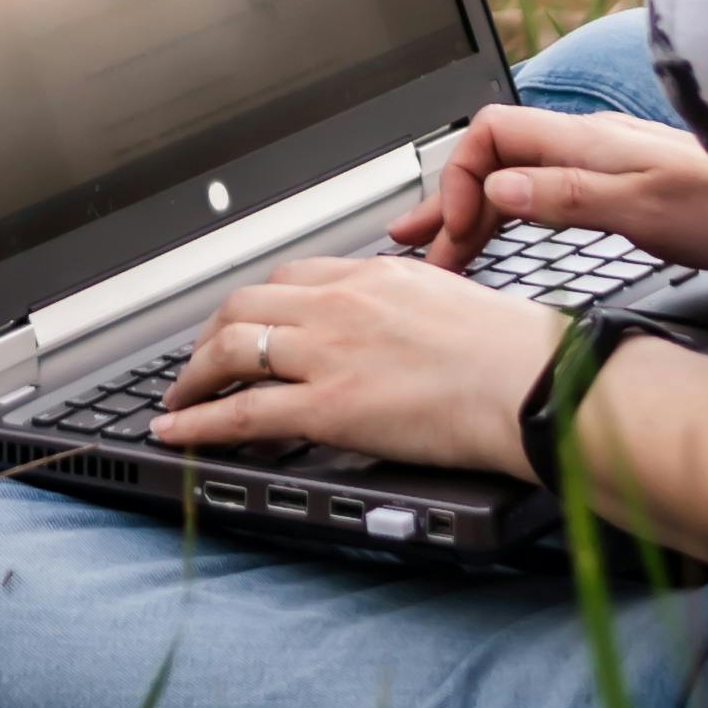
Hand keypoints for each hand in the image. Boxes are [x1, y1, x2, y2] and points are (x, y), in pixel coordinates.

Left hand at [149, 244, 558, 481]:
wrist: (531, 381)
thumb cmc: (514, 352)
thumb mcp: (452, 300)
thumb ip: (409, 308)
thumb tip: (401, 330)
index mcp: (375, 275)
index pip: (292, 278)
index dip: (257, 305)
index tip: (245, 323)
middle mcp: (341, 304)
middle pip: (245, 305)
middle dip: (211, 336)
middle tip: (199, 362)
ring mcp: (328, 352)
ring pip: (231, 350)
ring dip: (193, 377)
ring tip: (178, 401)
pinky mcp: (327, 406)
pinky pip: (241, 411)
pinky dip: (198, 422)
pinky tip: (176, 432)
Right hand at [392, 97, 707, 279]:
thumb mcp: (646, 208)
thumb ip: (569, 195)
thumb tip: (498, 186)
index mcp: (586, 141)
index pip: (491, 137)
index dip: (461, 180)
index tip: (456, 234)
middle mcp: (589, 146)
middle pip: (496, 159)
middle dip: (449, 199)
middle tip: (412, 244)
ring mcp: (606, 166)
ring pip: (518, 179)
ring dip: (476, 213)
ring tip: (440, 250)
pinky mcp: (624, 191)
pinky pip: (545, 196)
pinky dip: (512, 220)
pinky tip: (504, 238)